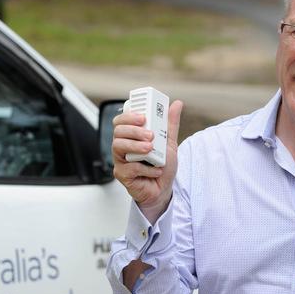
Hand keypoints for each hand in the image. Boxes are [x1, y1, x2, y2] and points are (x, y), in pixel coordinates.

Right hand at [112, 100, 182, 222]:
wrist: (163, 189)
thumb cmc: (161, 166)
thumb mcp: (169, 142)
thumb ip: (170, 124)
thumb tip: (177, 104)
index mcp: (130, 136)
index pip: (121, 121)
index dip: (128, 116)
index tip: (143, 117)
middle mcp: (122, 147)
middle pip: (118, 132)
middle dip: (134, 131)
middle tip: (150, 135)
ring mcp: (120, 161)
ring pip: (118, 147)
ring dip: (136, 146)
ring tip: (150, 150)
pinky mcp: (122, 175)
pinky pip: (129, 168)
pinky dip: (145, 168)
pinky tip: (156, 171)